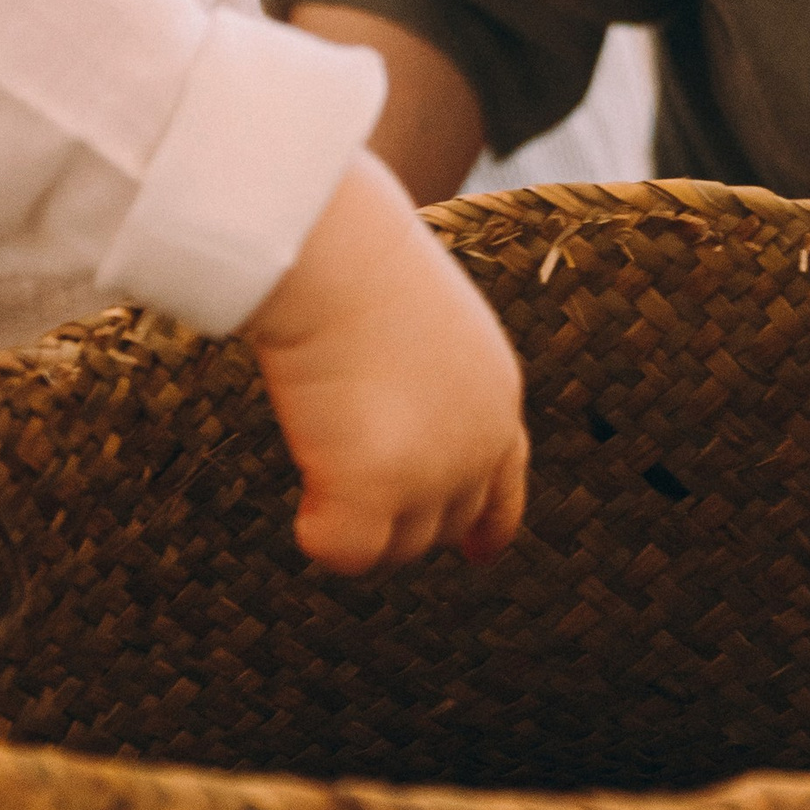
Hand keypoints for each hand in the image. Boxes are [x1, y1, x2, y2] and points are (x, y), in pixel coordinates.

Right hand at [242, 153, 528, 570]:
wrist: (340, 257)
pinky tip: (303, 489)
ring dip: (354, 520)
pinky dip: (316, 532)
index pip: (506, 487)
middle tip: (348, 479)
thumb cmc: (361, 269)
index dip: (490, 525)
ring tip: (321, 453)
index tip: (479, 552)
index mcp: (495, 400)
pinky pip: (342, 552)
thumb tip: (382, 438)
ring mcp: (433, 475)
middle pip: (440, 529)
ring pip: (392, 549)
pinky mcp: (376, 492)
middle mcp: (478, 446)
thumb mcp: (421, 331)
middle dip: (397, 519)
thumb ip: (424, 390)